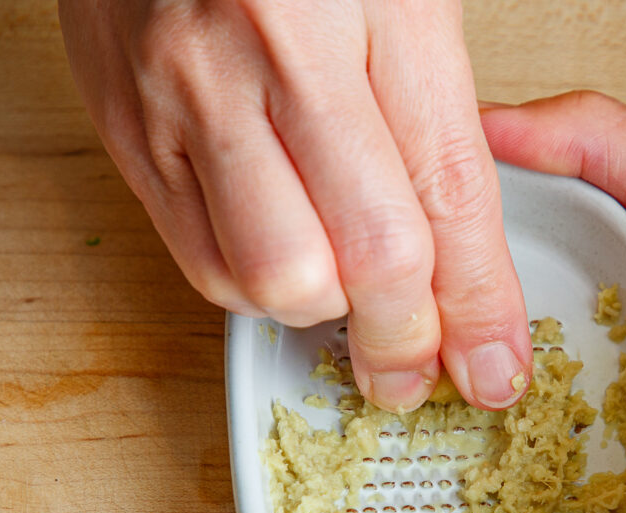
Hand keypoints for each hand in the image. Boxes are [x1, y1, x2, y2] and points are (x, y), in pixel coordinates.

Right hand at [58, 0, 531, 411]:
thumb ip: (437, 120)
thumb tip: (468, 258)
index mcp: (365, 5)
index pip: (447, 191)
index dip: (481, 300)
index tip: (496, 362)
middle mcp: (267, 56)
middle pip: (366, 257)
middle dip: (408, 337)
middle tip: (421, 363)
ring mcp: (185, 98)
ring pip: (276, 279)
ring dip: (329, 311)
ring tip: (349, 289)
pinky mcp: (129, 132)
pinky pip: (202, 262)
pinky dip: (256, 290)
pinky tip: (285, 256)